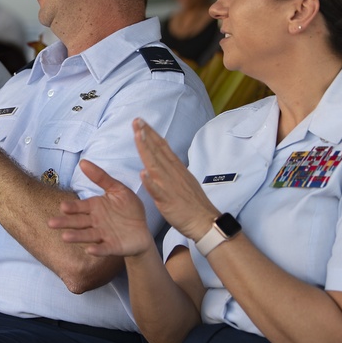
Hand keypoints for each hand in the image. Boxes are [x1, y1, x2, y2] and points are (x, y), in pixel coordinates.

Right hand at [49, 159, 156, 256]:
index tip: (63, 206)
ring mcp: (103, 235)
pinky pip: (104, 248)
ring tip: (65, 237)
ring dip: (76, 236)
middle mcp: (95, 222)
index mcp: (95, 207)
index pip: (80, 206)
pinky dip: (97, 249)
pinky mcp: (113, 246)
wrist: (142, 230)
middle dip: (65, 222)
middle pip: (78, 222)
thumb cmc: (128, 209)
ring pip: (87, 235)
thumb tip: (82, 162)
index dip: (72, 207)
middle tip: (51, 223)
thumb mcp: (117, 189)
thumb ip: (101, 177)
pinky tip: (89, 250)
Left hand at [135, 119, 217, 241]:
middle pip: (158, 151)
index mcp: (176, 169)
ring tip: (138, 135)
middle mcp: (173, 173)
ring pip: (156, 165)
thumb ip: (173, 168)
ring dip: (147, 150)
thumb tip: (164, 156)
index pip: (162, 147)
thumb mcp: (184, 179)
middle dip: (146, 135)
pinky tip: (143, 173)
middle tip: (136, 120)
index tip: (141, 122)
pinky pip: (158, 190)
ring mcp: (170, 186)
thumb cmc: (193, 203)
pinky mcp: (168, 200)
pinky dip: (151, 182)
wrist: (205, 222)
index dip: (151, 133)